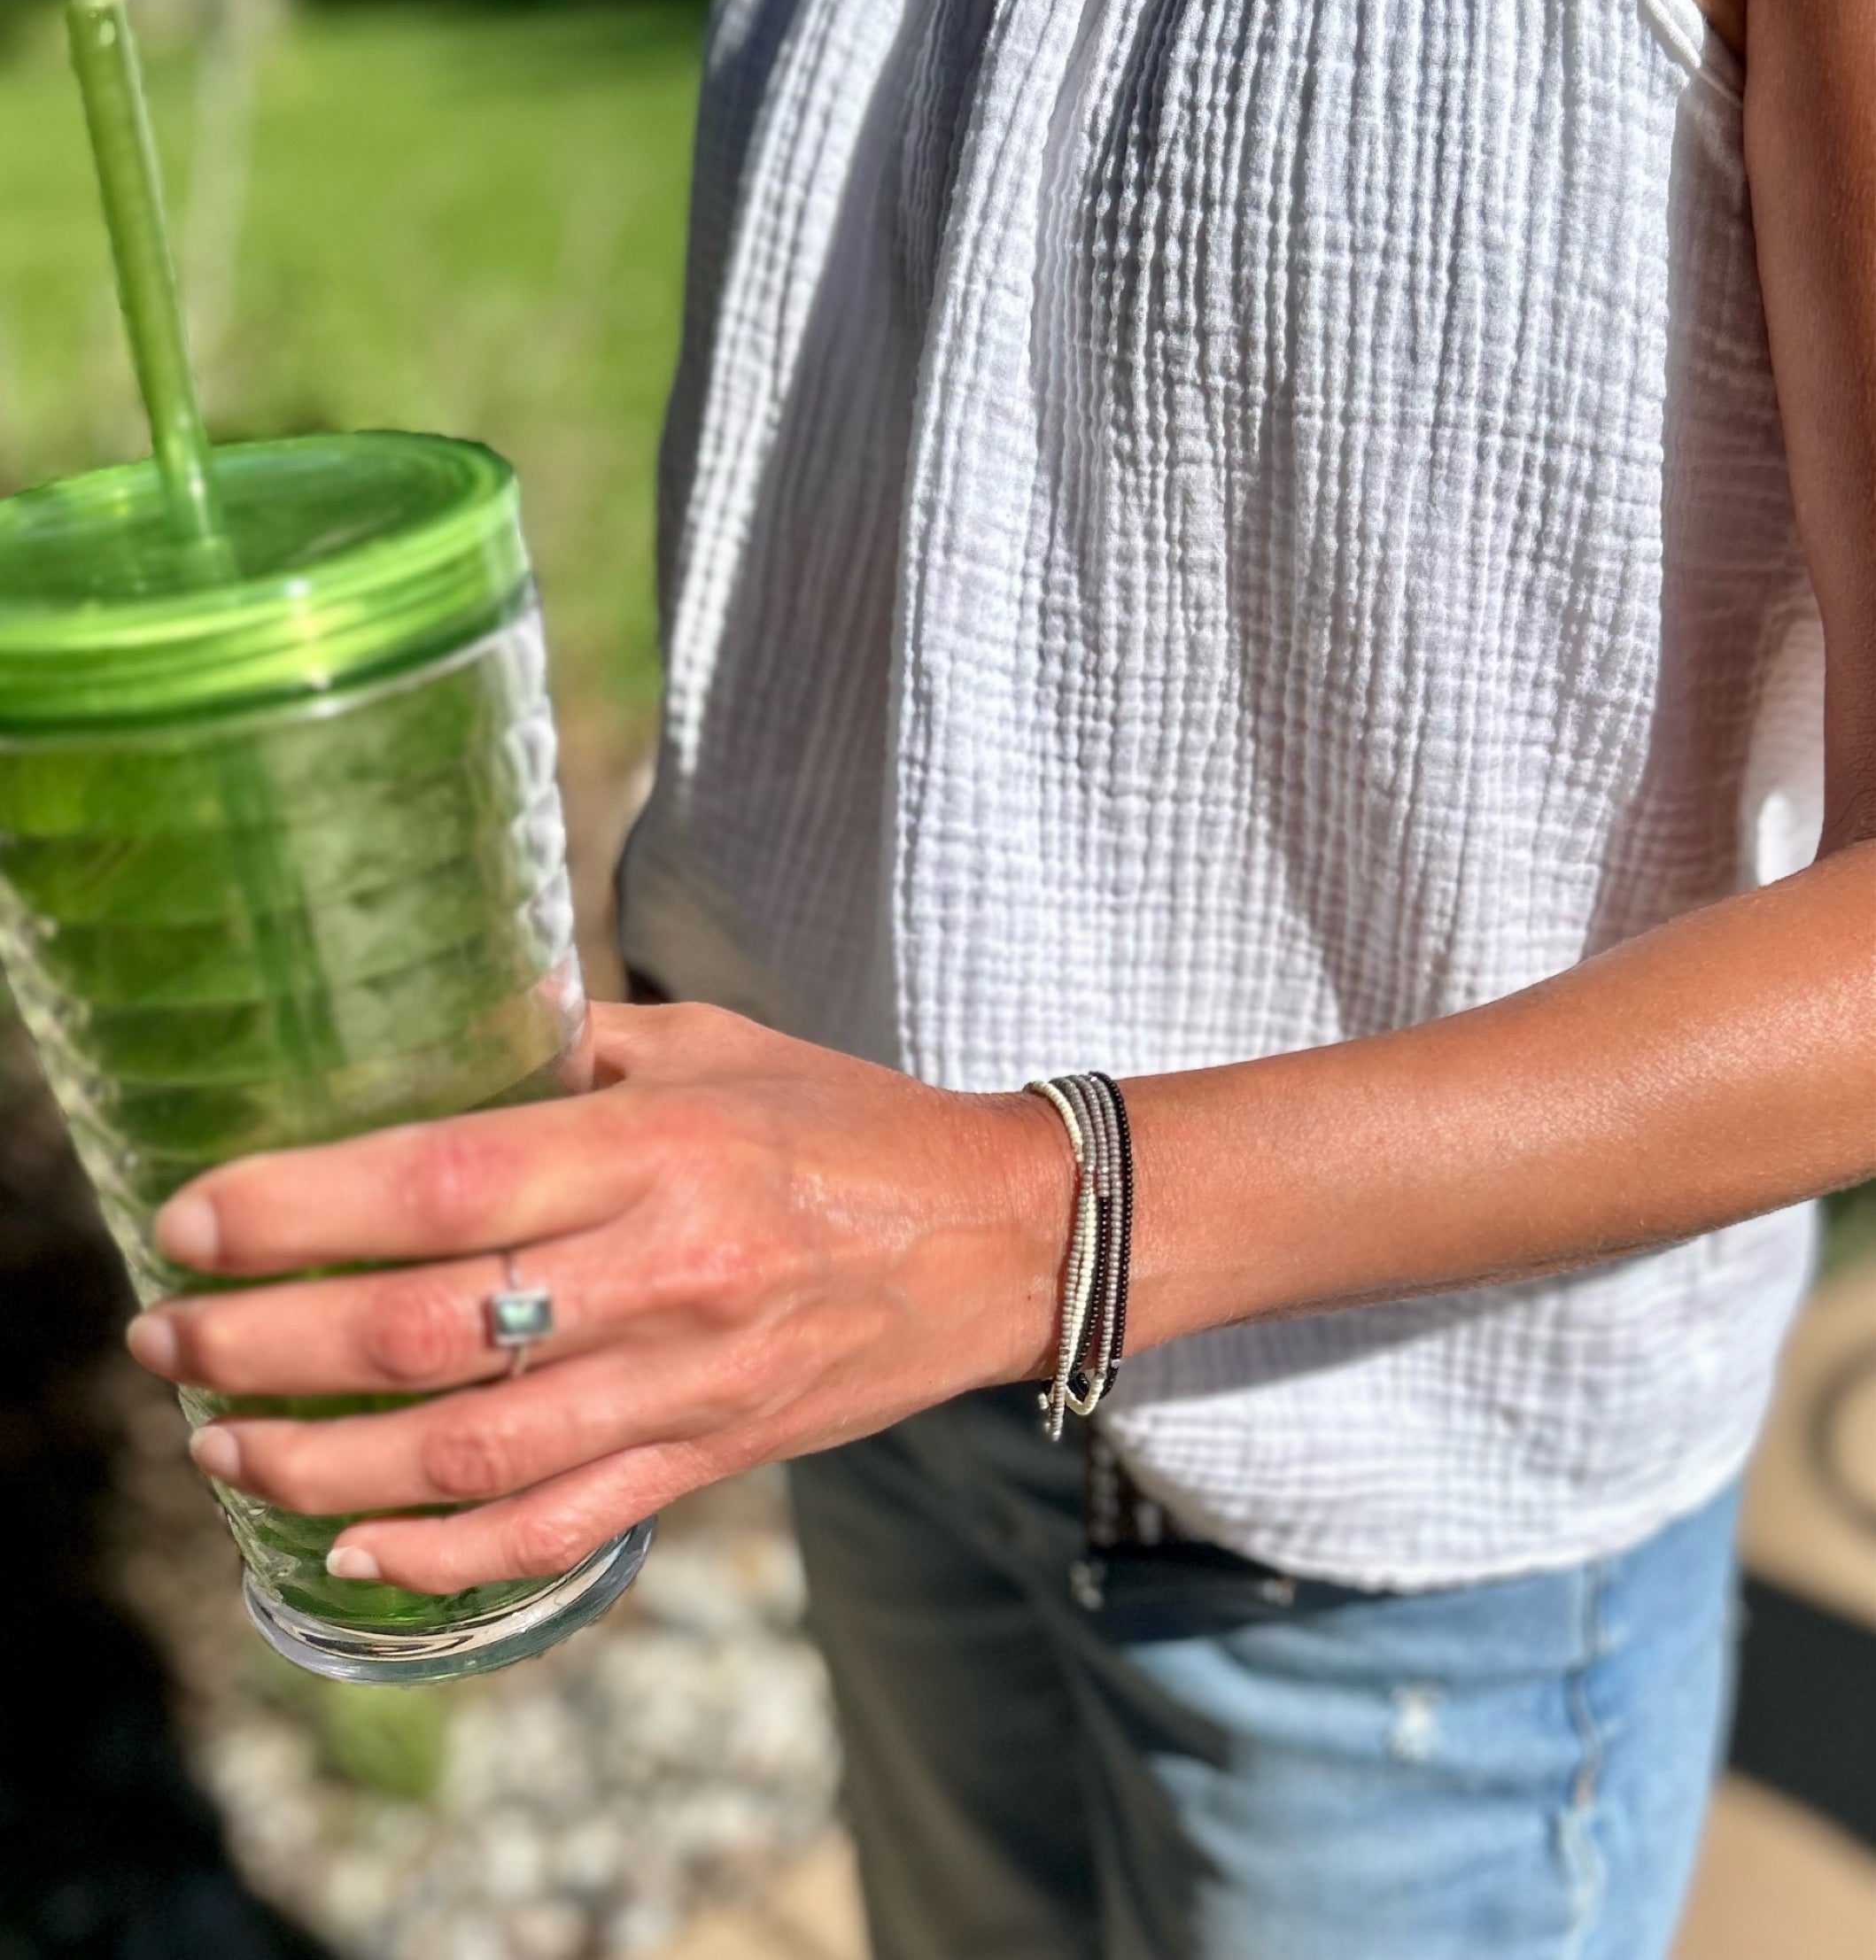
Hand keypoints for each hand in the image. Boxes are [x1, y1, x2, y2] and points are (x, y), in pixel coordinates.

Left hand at [125, 1003, 1070, 1594]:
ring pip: (469, 1456)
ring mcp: (687, 1383)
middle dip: (264, 1345)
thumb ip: (575, 1046)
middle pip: (425, 1332)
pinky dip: (444, 1558)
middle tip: (163, 1334)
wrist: (1002, 1237)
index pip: (444, 1180)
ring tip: (221, 1442)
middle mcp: (665, 1271)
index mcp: (661, 1147)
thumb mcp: (715, 1044)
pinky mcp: (711, 1461)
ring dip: (318, 1464)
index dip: (300, 1209)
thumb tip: (441, 1036)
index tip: (193, 1218)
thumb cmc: (849, 1122)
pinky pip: (559, 1531)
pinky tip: (353, 1550)